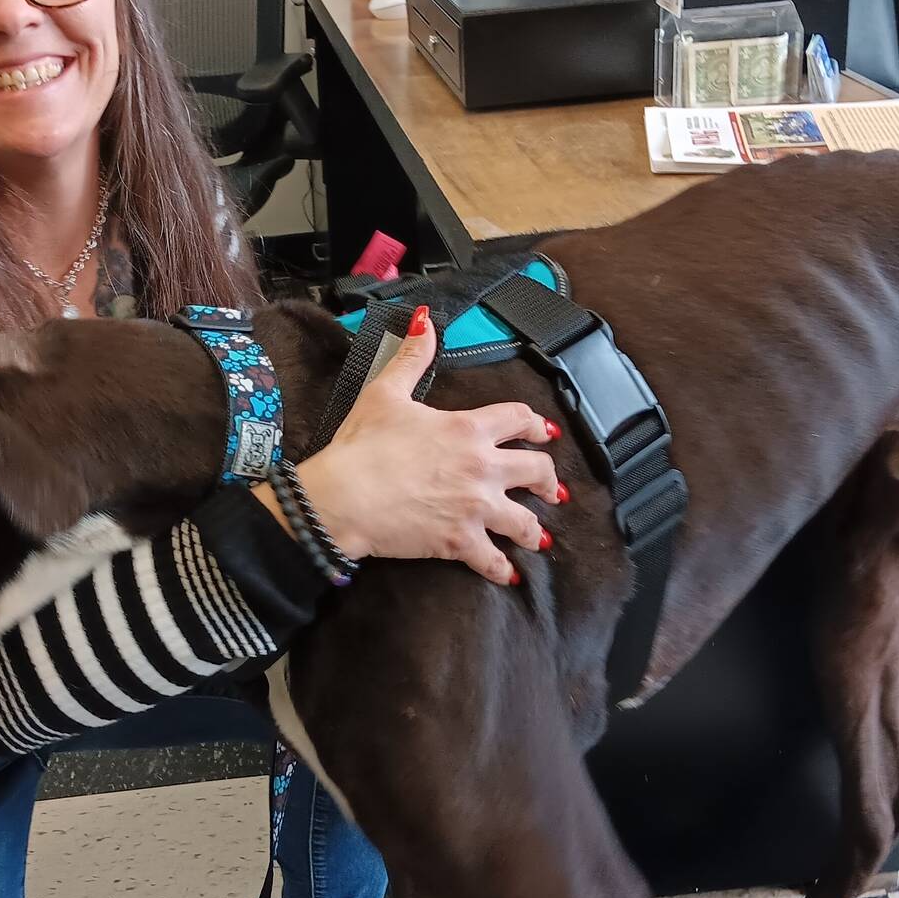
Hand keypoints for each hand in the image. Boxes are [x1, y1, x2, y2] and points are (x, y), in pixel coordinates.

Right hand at [271, 306, 563, 584]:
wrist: (344, 495)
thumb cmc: (362, 445)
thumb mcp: (386, 392)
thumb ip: (412, 357)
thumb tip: (423, 321)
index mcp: (468, 428)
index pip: (518, 420)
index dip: (536, 425)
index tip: (544, 433)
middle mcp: (483, 467)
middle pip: (536, 470)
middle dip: (549, 481)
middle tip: (554, 490)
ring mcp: (475, 507)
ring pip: (524, 521)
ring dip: (535, 529)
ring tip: (541, 536)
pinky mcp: (460, 541)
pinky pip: (493, 560)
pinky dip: (503, 569)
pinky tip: (510, 575)